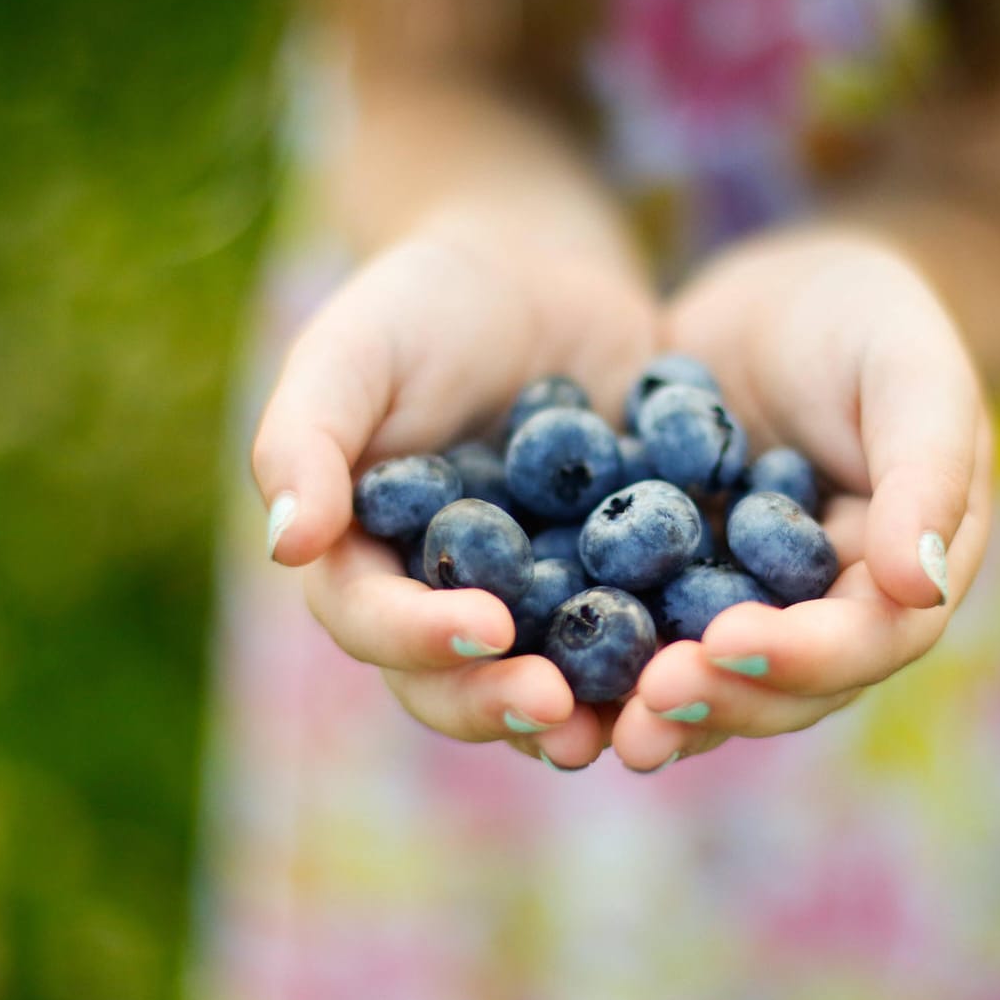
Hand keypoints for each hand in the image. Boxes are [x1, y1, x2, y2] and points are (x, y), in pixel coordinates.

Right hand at [253, 215, 654, 768]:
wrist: (539, 273)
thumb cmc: (424, 303)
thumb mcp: (353, 351)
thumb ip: (305, 440)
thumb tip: (288, 547)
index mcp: (364, 562)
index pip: (373, 621)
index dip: (420, 638)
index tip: (484, 626)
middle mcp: (443, 604)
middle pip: (457, 682)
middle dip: (504, 702)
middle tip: (560, 709)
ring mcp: (533, 606)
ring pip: (550, 684)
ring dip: (590, 714)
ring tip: (636, 726)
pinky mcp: (613, 590)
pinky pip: (640, 639)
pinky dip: (668, 659)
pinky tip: (710, 662)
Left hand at [611, 229, 994, 770]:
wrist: (784, 293)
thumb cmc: (870, 319)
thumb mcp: (912, 372)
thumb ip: (925, 472)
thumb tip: (919, 587)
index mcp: (905, 580)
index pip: (867, 641)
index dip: (802, 655)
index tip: (727, 642)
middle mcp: (829, 618)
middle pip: (784, 686)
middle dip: (718, 696)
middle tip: (650, 700)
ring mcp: (750, 611)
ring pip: (711, 679)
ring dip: (657, 709)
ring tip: (597, 729)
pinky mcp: (677, 589)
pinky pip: (642, 635)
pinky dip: (600, 662)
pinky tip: (541, 671)